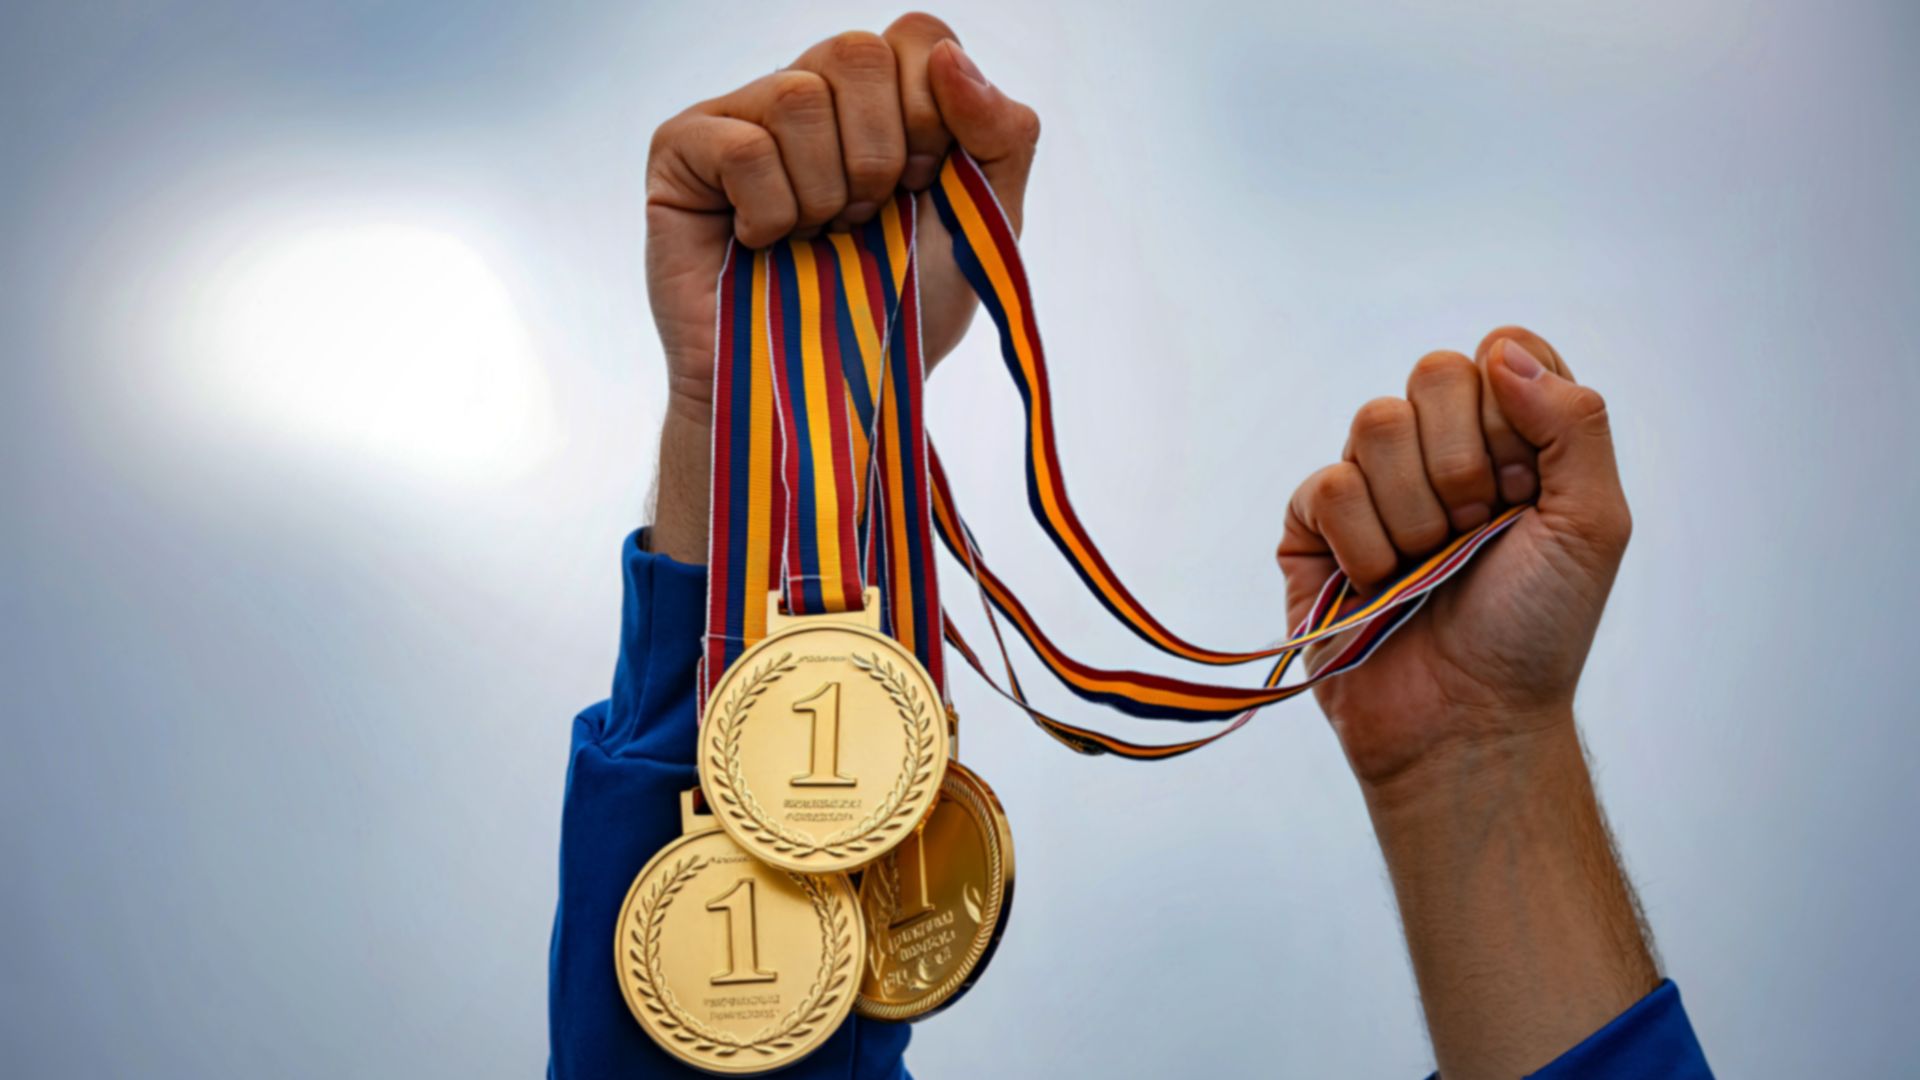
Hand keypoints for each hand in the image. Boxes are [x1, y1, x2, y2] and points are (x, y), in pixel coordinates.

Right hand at [644, 12, 1040, 414]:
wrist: (826, 399)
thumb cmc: (894, 316)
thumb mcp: (981, 227)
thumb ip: (1002, 135)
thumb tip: (952, 59)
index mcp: (878, 100)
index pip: (918, 36)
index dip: (932, 114)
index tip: (922, 187)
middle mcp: (807, 93)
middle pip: (858, 52)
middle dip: (880, 155)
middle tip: (863, 219)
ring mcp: (739, 115)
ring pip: (798, 96)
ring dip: (823, 194)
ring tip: (812, 240)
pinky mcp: (680, 149)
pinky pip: (743, 146)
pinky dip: (769, 213)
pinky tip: (760, 245)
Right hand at [1278, 328, 1631, 788]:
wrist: (1465, 721)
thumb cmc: (1534, 631)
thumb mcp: (1593, 523)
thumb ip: (1574, 422)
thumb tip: (1502, 349)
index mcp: (1511, 439)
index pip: (1502, 351)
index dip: (1513, 413)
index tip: (1527, 488)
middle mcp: (1439, 451)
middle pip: (1432, 372)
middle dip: (1465, 464)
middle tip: (1478, 531)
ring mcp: (1373, 484)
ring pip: (1375, 423)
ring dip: (1415, 512)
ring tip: (1428, 567)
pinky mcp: (1313, 525)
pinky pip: (1327, 487)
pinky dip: (1364, 546)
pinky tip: (1379, 586)